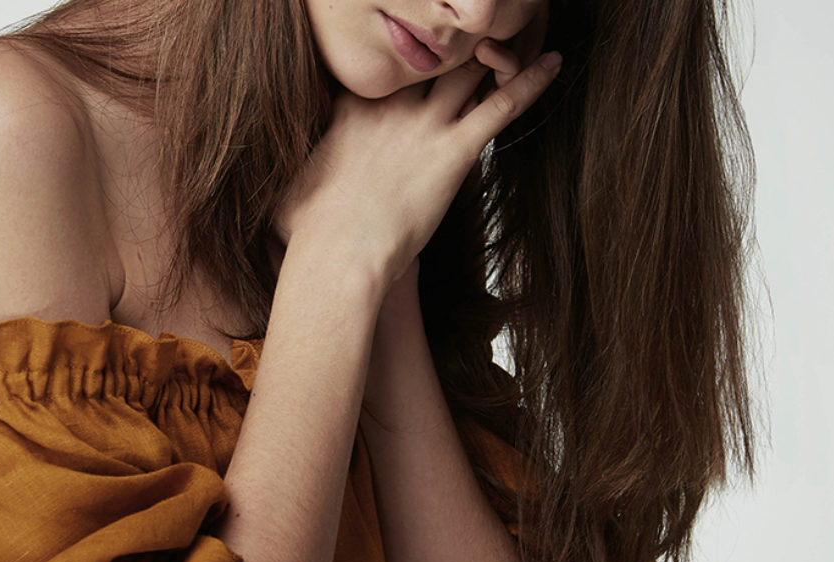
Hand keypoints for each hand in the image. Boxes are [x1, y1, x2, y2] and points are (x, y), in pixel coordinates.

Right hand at [271, 44, 561, 291]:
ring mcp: (424, 126)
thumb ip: (292, 186)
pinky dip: (531, 81)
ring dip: (496, 50)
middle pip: (428, 55)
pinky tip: (555, 63)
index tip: (414, 53)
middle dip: (451, 42)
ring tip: (518, 34)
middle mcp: (389, 107)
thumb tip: (278, 201)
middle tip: (471, 36)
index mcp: (349, 111)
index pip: (382, 66)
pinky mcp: (455, 152)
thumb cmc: (309, 235)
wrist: (338, 255)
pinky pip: (501, 106)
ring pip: (468, 68)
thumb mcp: (288, 198)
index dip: (401, 57)